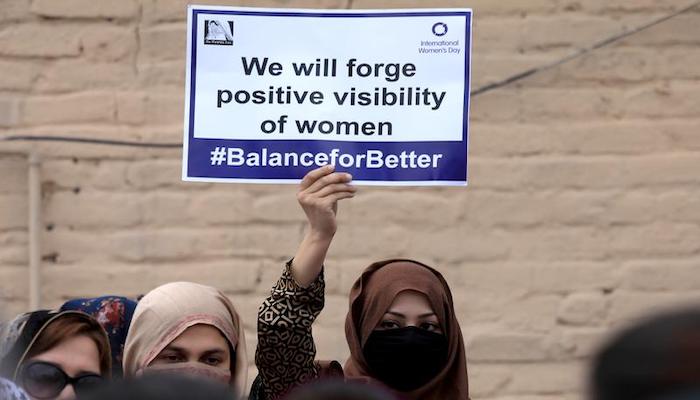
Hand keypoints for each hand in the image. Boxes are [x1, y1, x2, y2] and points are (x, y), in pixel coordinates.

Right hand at [291, 165, 355, 286]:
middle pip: (324, 180)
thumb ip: (324, 187)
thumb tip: (338, 173)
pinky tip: (351, 194)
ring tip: (353, 188)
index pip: (310, 176)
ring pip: (332, 187)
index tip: (333, 166)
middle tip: (349, 176)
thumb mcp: (320, 198)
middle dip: (338, 177)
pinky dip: (346, 193)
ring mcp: (312, 201)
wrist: (321, 232)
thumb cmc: (322, 214)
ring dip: (345, 186)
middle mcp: (304, 195)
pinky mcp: (322, 206)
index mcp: (301, 192)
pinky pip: (336, 195)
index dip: (322, 170)